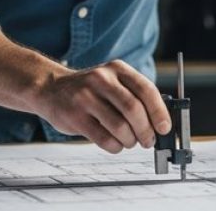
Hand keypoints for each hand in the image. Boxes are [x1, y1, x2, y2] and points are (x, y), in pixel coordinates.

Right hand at [29, 59, 171, 153]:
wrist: (50, 88)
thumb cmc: (89, 90)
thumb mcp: (112, 81)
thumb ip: (134, 96)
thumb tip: (161, 122)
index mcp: (117, 69)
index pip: (146, 89)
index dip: (159, 112)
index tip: (165, 128)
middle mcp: (102, 79)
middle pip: (134, 110)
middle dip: (146, 131)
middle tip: (149, 141)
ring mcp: (86, 97)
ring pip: (120, 127)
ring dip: (130, 141)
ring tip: (129, 142)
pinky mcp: (75, 116)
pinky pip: (103, 139)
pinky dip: (115, 147)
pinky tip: (115, 144)